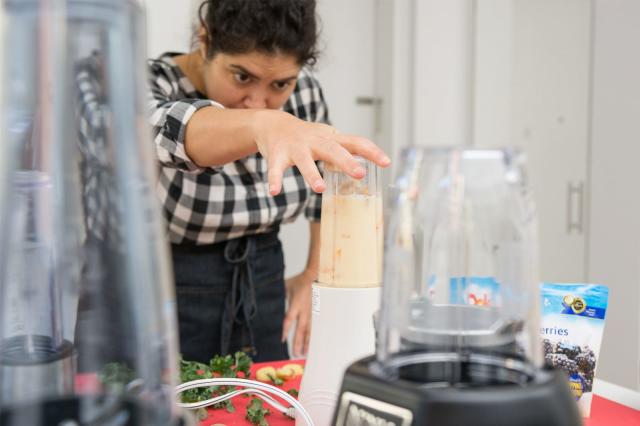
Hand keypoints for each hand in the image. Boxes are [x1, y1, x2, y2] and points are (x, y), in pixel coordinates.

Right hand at [253, 110, 390, 195]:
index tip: (386, 162)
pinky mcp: (277, 155)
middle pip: (333, 150)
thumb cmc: (306, 135)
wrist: (272, 124)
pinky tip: (274, 192)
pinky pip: (275, 169)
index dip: (371, 151)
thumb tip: (370, 159)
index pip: (355, 142)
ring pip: (304, 161)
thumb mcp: (328, 138)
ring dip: (311, 174)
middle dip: (346, 161)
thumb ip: (346, 148)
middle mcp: (315, 141)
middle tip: (360, 174)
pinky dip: (275, 180)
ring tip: (319, 188)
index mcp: (330, 139)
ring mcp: (296, 148)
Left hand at [282, 269, 314, 356]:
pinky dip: (310, 337)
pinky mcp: (313, 314)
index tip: (282, 340)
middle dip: (299, 342)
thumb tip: (264, 300)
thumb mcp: (285, 286)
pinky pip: (311, 328)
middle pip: (301, 329)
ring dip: (306, 342)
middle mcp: (304, 310)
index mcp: (296, 303)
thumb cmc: (298, 282)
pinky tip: (309, 345)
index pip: (290, 319)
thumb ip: (277, 295)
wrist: (312, 278)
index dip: (286, 330)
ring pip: (308, 330)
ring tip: (304, 353)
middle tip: (296, 353)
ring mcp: (310, 313)